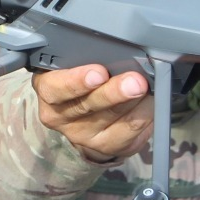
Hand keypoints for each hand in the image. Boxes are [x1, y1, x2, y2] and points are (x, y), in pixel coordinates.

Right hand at [31, 64, 153, 161]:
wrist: (82, 119)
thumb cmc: (79, 83)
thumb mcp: (71, 66)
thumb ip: (87, 58)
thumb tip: (119, 52)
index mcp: (49, 90)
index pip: (56, 88)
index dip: (77, 81)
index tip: (99, 73)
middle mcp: (61, 117)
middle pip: (89, 105)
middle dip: (115, 92)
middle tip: (135, 82)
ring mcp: (84, 137)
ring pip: (115, 119)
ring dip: (137, 102)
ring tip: (148, 89)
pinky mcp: (107, 148)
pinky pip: (132, 132)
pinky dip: (146, 114)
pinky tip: (150, 103)